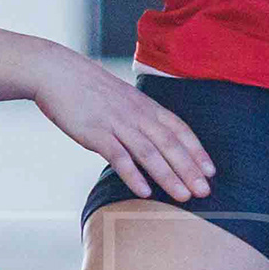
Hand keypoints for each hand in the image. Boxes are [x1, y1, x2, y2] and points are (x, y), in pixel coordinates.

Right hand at [32, 53, 212, 201]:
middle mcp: (137, 114)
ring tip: (184, 196)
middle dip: (190, 170)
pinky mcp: (95, 132)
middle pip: (170, 144)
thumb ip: (139, 119)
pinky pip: (119, 156)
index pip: (180, 130)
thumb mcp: (123, 99)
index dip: (197, 151)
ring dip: (168, 176)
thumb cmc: (90, 89)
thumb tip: (152, 143)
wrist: (57, 72)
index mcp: (146, 106)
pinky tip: (145, 191)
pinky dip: (133, 175)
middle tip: (205, 192)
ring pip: (149, 153)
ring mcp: (117, 123)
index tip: (211, 171)